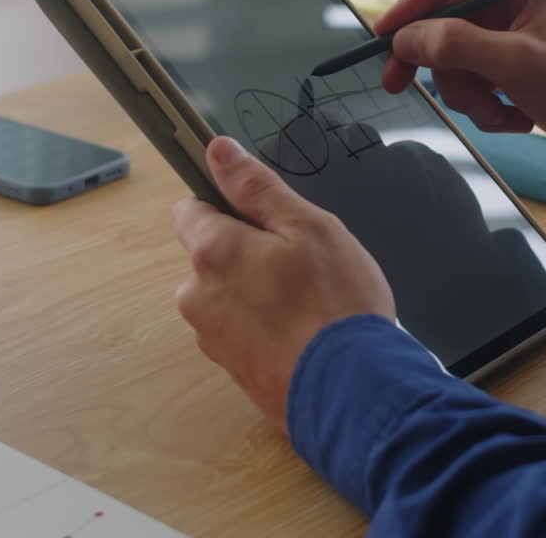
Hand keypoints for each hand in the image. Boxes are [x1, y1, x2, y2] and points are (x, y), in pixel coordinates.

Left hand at [171, 136, 394, 430]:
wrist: (355, 392)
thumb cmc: (337, 305)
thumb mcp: (307, 226)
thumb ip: (257, 187)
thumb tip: (218, 152)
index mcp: (212, 252)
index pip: (190, 210)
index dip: (227, 206)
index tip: (262, 215)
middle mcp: (198, 296)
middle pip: (213, 257)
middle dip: (249, 254)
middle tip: (302, 263)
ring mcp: (213, 339)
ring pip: (230, 297)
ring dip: (259, 294)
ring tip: (310, 304)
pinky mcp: (233, 372)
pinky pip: (244, 334)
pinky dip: (268, 330)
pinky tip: (306, 334)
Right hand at [376, 0, 545, 155]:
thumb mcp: (518, 65)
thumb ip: (457, 47)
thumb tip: (404, 40)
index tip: (389, 36)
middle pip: (442, 12)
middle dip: (436, 60)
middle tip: (398, 86)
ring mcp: (511, 22)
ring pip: (452, 50)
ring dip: (466, 91)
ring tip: (497, 113)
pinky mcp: (509, 54)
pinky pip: (470, 73)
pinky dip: (483, 102)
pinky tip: (513, 116)